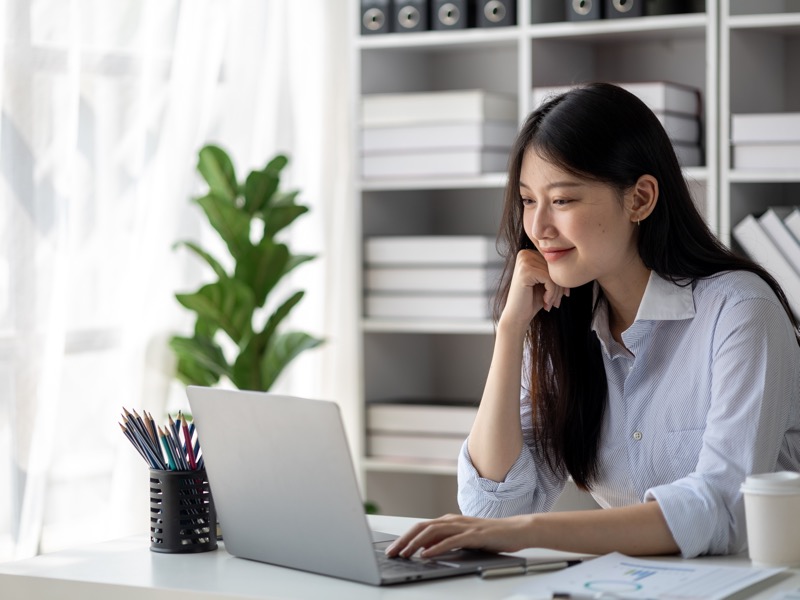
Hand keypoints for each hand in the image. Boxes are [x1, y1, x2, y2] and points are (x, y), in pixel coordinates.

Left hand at [384, 514, 531, 558]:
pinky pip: (450, 541)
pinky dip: (436, 548)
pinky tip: (426, 555)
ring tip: (404, 554)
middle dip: (404, 540)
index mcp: (449, 521)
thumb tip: (423, 549)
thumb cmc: (490, 536)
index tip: (392, 549)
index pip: (420, 527)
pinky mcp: (473, 535)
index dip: (404, 537)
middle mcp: (453, 521)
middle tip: (391, 553)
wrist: (516, 530)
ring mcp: (463, 526)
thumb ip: (444, 541)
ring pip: (432, 532)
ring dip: (415, 543)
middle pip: (421, 527)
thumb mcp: (463, 538)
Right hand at [501, 250, 568, 330]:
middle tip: (557, 302)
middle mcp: (525, 254)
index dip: (562, 278)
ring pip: (553, 274)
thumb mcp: (546, 282)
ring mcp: (524, 262)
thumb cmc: (532, 299)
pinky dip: (552, 293)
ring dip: (556, 292)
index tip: (564, 294)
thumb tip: (576, 263)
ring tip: (552, 303)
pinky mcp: (525, 271)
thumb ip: (556, 270)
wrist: (517, 316)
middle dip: (560, 287)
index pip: (554, 262)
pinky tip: (546, 302)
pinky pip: (549, 279)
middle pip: (554, 267)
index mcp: (529, 253)